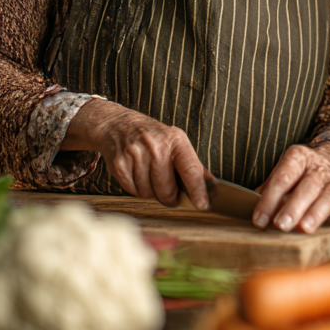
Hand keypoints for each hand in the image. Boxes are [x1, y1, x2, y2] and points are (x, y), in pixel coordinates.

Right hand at [64, 99, 209, 209]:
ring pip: (148, 193)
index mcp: (175, 140)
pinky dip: (135, 189)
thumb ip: (192, 165)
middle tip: (168, 191)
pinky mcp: (119, 164)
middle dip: (169, 196)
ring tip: (149, 176)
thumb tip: (211, 185)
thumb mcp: (176, 142)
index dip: (197, 190)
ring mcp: (136, 155)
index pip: (191, 171)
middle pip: (167, 189)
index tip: (201, 204)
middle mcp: (156, 147)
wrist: (117, 124)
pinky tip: (136, 174)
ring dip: (150, 192)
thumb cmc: (152, 136)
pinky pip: (132, 191)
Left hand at [252, 143, 329, 232]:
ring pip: (329, 194)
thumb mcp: (283, 171)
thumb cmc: (299, 171)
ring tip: (304, 228)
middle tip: (281, 225)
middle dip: (293, 207)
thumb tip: (253, 209)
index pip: (283, 178)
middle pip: (307, 186)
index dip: (270, 199)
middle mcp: (318, 166)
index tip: (259, 220)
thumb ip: (269, 189)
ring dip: (316, 212)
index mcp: (298, 157)